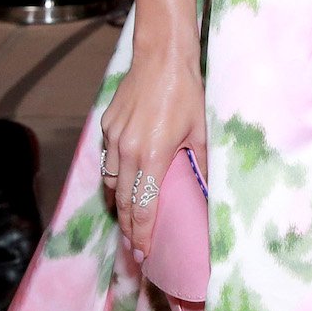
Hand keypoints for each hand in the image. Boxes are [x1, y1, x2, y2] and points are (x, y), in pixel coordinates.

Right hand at [100, 48, 205, 260]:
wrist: (161, 56)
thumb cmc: (186, 92)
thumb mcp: (201, 130)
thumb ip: (200, 163)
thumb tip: (205, 190)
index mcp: (153, 155)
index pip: (143, 207)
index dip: (142, 234)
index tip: (143, 254)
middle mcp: (127, 151)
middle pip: (123, 202)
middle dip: (128, 228)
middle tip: (135, 247)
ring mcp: (113, 138)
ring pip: (111, 183)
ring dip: (119, 205)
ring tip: (129, 221)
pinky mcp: (106, 126)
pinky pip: (108, 160)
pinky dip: (115, 177)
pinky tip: (126, 183)